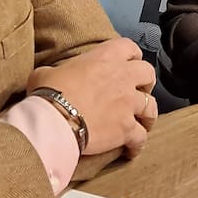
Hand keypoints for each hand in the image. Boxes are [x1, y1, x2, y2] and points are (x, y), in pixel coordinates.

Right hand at [29, 37, 156, 157]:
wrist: (53, 119)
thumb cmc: (49, 93)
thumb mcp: (45, 72)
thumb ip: (55, 71)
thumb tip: (47, 77)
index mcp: (105, 57)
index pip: (129, 47)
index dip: (132, 55)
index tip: (129, 63)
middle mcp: (122, 76)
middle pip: (148, 73)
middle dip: (146, 83)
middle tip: (138, 91)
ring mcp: (127, 103)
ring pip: (151, 106)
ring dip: (148, 115)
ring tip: (142, 122)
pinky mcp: (127, 128)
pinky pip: (141, 137)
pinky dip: (138, 144)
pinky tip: (131, 149)